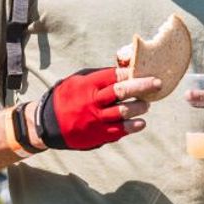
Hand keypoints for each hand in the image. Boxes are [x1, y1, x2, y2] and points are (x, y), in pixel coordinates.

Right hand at [36, 67, 154, 150]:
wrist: (47, 124)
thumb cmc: (66, 97)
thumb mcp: (77, 80)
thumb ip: (99, 75)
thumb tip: (122, 69)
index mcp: (88, 85)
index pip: (114, 76)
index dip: (130, 73)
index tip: (143, 70)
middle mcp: (93, 101)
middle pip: (121, 92)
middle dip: (142, 86)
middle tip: (157, 83)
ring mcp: (96, 119)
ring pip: (123, 112)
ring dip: (139, 108)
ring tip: (147, 105)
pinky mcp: (98, 135)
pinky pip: (119, 131)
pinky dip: (132, 127)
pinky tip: (141, 123)